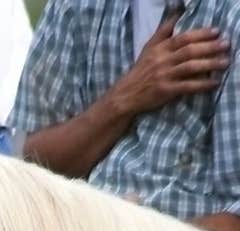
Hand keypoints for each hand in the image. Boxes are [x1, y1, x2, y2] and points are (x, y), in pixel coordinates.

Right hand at [112, 13, 230, 115]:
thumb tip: (177, 13)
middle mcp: (163, 60)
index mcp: (160, 48)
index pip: (183, 38)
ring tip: (225, 62)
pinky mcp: (165, 91)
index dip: (201, 34)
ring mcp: (164, 76)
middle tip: (226, 45)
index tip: (217, 32)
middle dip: (210, 47)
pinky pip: (187, 86)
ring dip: (210, 64)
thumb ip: (164, 31)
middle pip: (189, 51)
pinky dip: (202, 85)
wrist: (126, 95)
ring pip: (190, 67)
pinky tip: (214, 83)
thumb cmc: (140, 71)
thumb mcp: (149, 47)